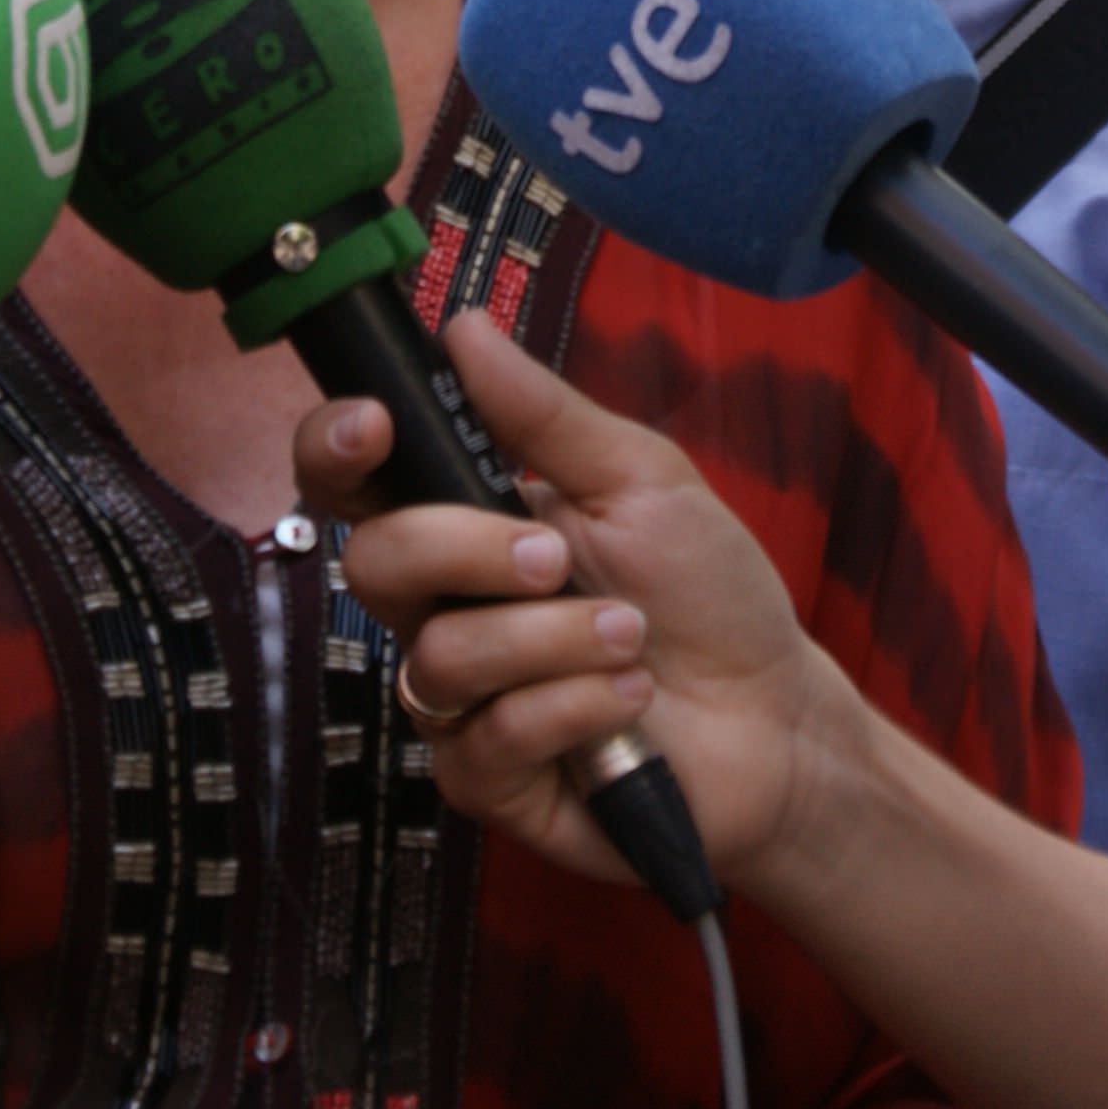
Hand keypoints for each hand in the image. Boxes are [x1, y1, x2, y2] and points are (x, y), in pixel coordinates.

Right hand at [291, 312, 850, 887]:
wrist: (774, 715)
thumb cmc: (706, 591)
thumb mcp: (642, 480)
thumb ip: (545, 415)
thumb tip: (463, 328)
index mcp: (469, 522)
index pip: (355, 482)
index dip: (333, 448)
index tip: (374, 427)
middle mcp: (447, 608)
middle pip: (373, 564)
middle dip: (468, 550)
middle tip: (557, 559)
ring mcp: (460, 700)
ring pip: (439, 658)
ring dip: (552, 640)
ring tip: (629, 639)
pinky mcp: (488, 780)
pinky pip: (488, 738)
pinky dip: (572, 705)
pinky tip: (628, 701)